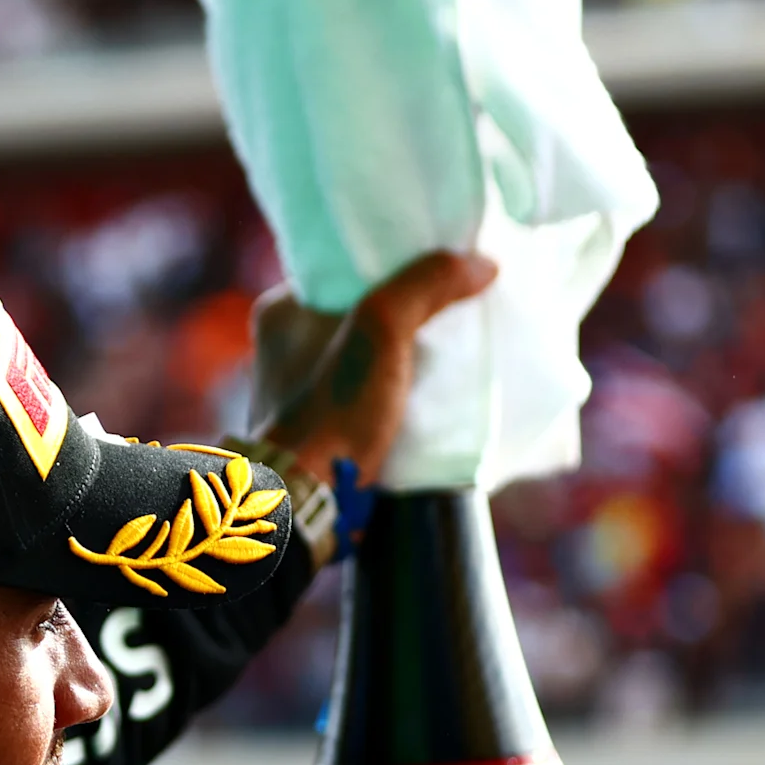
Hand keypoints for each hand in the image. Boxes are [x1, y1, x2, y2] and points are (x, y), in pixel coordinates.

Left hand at [251, 248, 499, 488]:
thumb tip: (482, 263)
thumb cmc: (335, 409)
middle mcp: (283, 348)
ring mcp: (300, 393)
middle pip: (359, 313)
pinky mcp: (323, 431)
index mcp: (281, 311)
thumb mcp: (382, 329)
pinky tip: (432, 390)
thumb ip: (427, 285)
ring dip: (405, 356)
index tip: (438, 263)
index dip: (393, 263)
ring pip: (366, 357)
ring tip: (452, 347)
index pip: (345, 270)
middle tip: (454, 304)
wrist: (308, 501)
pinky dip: (398, 392)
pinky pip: (368, 396)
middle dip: (405, 313)